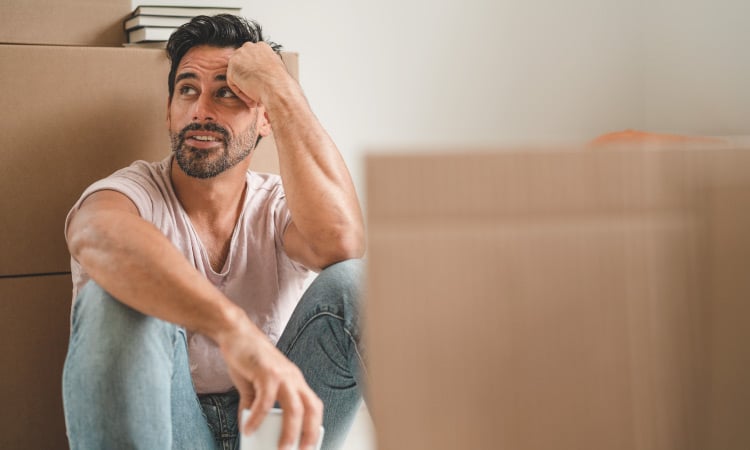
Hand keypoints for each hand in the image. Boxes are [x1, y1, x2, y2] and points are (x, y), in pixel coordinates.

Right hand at [217, 317, 322, 449]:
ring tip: (281, 448)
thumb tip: (249, 425)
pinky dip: (258, 417)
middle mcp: (293, 378)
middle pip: (311, 408)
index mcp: (294, 381)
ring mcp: (282, 374)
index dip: (314, 427)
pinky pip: (265, 400)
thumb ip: (254, 405)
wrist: (235, 332)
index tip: (308, 446)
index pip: (314, 406)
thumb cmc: (247, 358)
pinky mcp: (266, 371)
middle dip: (309, 433)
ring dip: (289, 431)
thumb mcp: (254, 386)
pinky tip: (248, 428)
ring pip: (295, 407)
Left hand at [226, 42, 291, 108]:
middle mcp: (250, 48)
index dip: (254, 72)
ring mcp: (239, 56)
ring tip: (255, 96)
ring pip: (237, 74)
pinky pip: (233, 82)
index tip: (258, 81)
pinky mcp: (232, 67)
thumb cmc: (280, 83)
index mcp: (262, 47)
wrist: (277, 88)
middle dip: (247, 78)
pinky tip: (251, 97)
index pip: (252, 58)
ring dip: (244, 86)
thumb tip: (262, 73)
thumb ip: (266, 67)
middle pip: (242, 64)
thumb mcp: (276, 69)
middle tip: (254, 89)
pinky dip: (241, 92)